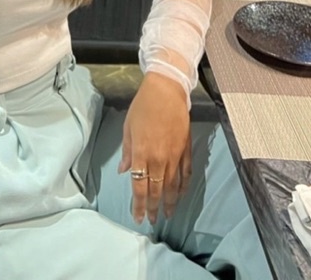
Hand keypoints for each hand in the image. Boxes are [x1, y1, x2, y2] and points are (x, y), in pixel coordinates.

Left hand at [118, 71, 191, 225]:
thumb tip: (124, 171)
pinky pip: (186, 173)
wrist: (166, 91)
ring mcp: (174, 155)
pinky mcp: (186, 149)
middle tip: (152, 220)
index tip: (138, 217)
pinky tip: (181, 194)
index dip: (139, 204)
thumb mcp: (128, 128)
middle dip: (153, 207)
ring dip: (170, 202)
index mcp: (142, 154)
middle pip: (156, 190)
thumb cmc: (143, 106)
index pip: (139, 186)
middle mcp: (159, 158)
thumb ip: (127, 152)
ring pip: (173, 185)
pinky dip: (184, 186)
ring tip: (168, 214)